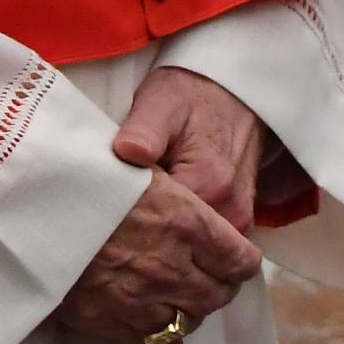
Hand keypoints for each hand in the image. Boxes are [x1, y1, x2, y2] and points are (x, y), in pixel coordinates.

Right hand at [53, 168, 262, 343]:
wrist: (22, 196)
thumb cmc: (78, 168)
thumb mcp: (134, 162)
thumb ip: (171, 187)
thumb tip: (194, 199)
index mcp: (183, 222)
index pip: (239, 258)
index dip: (240, 256)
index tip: (232, 252)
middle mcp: (168, 266)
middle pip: (217, 295)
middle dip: (219, 285)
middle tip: (211, 274)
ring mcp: (137, 298)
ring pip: (186, 321)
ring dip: (189, 309)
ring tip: (181, 295)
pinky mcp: (105, 317)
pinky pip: (149, 339)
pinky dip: (160, 334)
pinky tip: (159, 322)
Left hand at [112, 66, 263, 234]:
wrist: (231, 94)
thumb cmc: (190, 96)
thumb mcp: (160, 104)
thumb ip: (144, 131)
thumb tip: (127, 151)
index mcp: (210, 185)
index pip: (163, 228)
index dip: (130, 225)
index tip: (104, 215)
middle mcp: (231, 212)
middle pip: (179, 246)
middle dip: (145, 239)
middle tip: (112, 222)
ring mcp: (239, 221)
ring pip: (193, 249)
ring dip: (163, 239)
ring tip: (133, 219)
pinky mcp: (238, 220)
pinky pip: (206, 243)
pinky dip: (180, 236)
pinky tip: (156, 218)